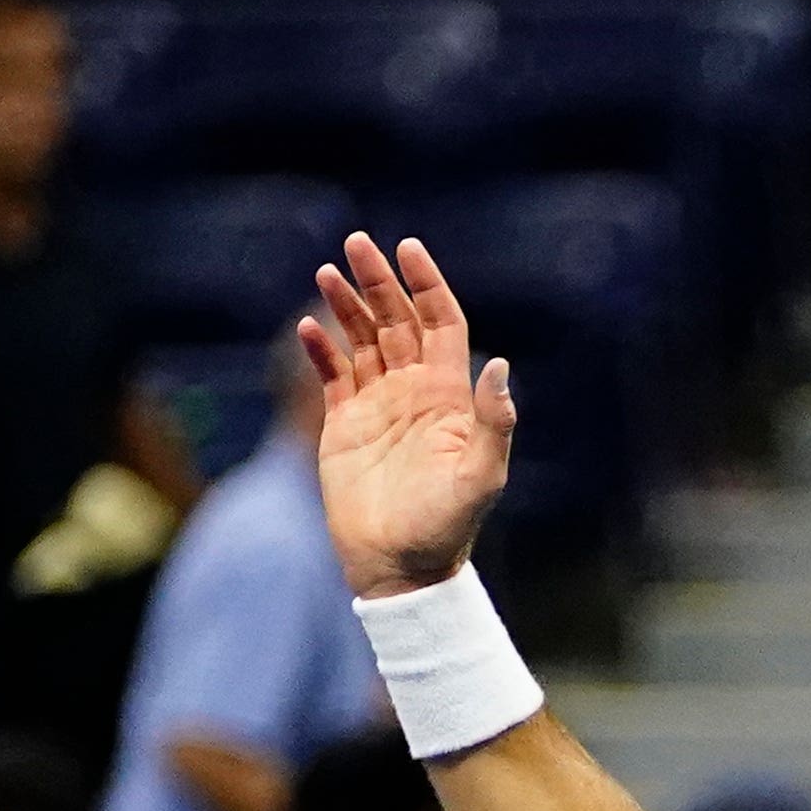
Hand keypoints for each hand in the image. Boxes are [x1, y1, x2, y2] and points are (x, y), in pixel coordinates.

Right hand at [304, 233, 517, 598]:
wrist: (400, 567)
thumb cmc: (446, 527)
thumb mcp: (481, 476)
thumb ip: (493, 422)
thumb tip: (500, 366)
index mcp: (450, 396)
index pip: (441, 324)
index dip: (427, 285)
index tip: (408, 249)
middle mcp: (415, 392)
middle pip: (397, 321)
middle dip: (379, 281)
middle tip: (357, 243)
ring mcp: (378, 406)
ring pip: (362, 340)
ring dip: (347, 304)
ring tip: (328, 271)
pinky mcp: (344, 426)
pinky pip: (332, 375)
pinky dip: (320, 349)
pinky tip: (309, 325)